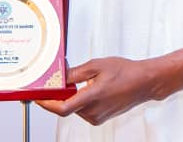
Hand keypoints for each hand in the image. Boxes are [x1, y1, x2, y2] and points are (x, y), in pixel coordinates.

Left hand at [35, 57, 156, 125]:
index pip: (63, 108)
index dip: (47, 104)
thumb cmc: (125, 72)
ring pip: (75, 108)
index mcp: (92, 97)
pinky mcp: (100, 118)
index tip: (39, 98)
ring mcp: (98, 116)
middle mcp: (94, 111)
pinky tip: (87, 88)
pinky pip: (83, 110)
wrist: (143, 83)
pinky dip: (80, 100)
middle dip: (59, 95)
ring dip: (71, 97)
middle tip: (58, 81)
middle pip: (66, 107)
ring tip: (80, 81)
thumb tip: (59, 77)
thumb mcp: (96, 65)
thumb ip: (74, 73)